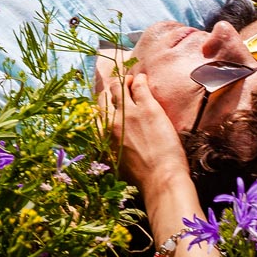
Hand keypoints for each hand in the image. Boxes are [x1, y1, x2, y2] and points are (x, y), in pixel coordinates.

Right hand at [101, 73, 191, 195]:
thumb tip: (111, 143)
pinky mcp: (147, 107)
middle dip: (113, 91)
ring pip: (120, 87)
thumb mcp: (115, 164)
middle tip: (122, 88)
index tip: (110, 103)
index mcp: (102, 137)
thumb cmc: (140, 178)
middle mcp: (111, 121)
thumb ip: (110, 149)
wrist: (159, 178)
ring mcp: (129, 112)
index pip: (97, 113)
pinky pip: (139, 85)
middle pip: (106, 97)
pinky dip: (140, 79)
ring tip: (132, 80)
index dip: (104, 105)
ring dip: (125, 82)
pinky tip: (143, 78)